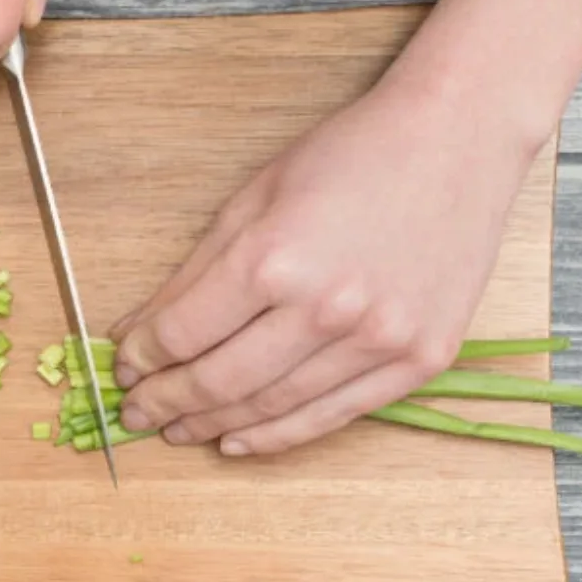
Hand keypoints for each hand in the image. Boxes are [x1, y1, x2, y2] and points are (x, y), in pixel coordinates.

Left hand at [108, 62, 545, 456]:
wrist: (457, 139)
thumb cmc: (352, 155)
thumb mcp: (255, 197)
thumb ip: (194, 273)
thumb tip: (139, 333)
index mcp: (274, 258)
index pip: (184, 333)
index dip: (144, 358)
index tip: (124, 368)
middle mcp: (326, 308)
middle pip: (221, 381)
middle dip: (169, 402)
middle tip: (139, 413)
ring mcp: (380, 340)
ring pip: (275, 408)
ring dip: (216, 427)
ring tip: (181, 431)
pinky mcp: (421, 359)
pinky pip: (335, 417)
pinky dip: (280, 436)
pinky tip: (239, 442)